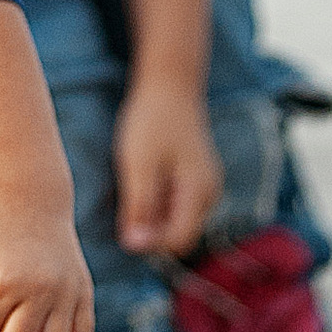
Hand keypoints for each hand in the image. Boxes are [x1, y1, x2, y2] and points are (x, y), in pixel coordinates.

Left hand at [115, 81, 221, 260]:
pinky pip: (178, 204)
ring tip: (134, 186)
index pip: (178, 240)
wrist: (169, 85)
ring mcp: (205, 186)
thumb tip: (134, 246)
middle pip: (179, 233)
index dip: (150, 242)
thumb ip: (139, 207)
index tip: (122, 227)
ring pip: (177, 219)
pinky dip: (158, 201)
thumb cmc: (151, 121)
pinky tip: (143, 180)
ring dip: (153, 215)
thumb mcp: (138, 165)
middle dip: (151, 228)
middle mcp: (209, 193)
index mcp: (198, 191)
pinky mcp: (197, 179)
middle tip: (126, 200)